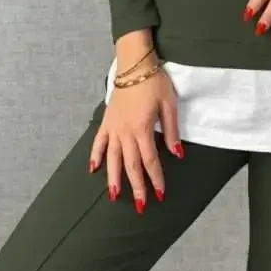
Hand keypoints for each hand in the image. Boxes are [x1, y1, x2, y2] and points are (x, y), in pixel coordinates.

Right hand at [88, 60, 182, 213]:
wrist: (134, 64)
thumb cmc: (154, 82)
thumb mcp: (169, 104)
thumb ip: (171, 131)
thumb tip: (177, 154)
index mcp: (142, 128)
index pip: (150, 160)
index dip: (155, 178)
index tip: (160, 194)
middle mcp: (125, 132)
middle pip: (130, 165)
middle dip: (136, 187)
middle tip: (140, 206)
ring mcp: (113, 127)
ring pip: (112, 159)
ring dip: (113, 179)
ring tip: (114, 196)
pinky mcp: (106, 121)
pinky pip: (99, 142)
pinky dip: (95, 156)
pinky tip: (93, 169)